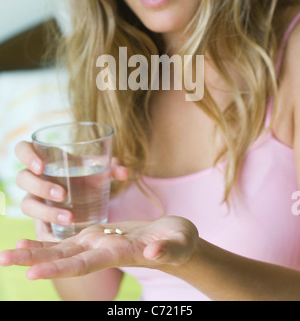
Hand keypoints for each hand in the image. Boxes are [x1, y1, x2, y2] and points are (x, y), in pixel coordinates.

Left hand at [0, 217, 198, 279]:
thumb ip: (167, 247)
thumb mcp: (178, 242)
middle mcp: (102, 251)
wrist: (175, 241)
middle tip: (2, 260)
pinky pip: (69, 241)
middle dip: (34, 260)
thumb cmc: (180, 242)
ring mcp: (98, 244)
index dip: (58, 267)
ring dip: (34, 252)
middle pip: (64, 259)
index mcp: (119, 253)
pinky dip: (49, 241)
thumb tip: (154, 251)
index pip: (83, 264)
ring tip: (8, 253)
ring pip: (62, 250)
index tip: (31, 273)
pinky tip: (30, 240)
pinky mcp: (98, 236)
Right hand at [15, 141, 129, 240]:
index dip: (27, 156)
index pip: (22, 150)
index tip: (42, 167)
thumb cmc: (85, 175)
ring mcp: (33, 198)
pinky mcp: (38, 219)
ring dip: (46, 211)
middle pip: (23, 179)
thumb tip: (125, 172)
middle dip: (41, 187)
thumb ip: (111, 167)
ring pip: (27, 204)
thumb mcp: (96, 170)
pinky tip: (60, 239)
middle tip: (63, 194)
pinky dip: (46, 234)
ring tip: (69, 217)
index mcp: (42, 157)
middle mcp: (32, 178)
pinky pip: (36, 227)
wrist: (84, 197)